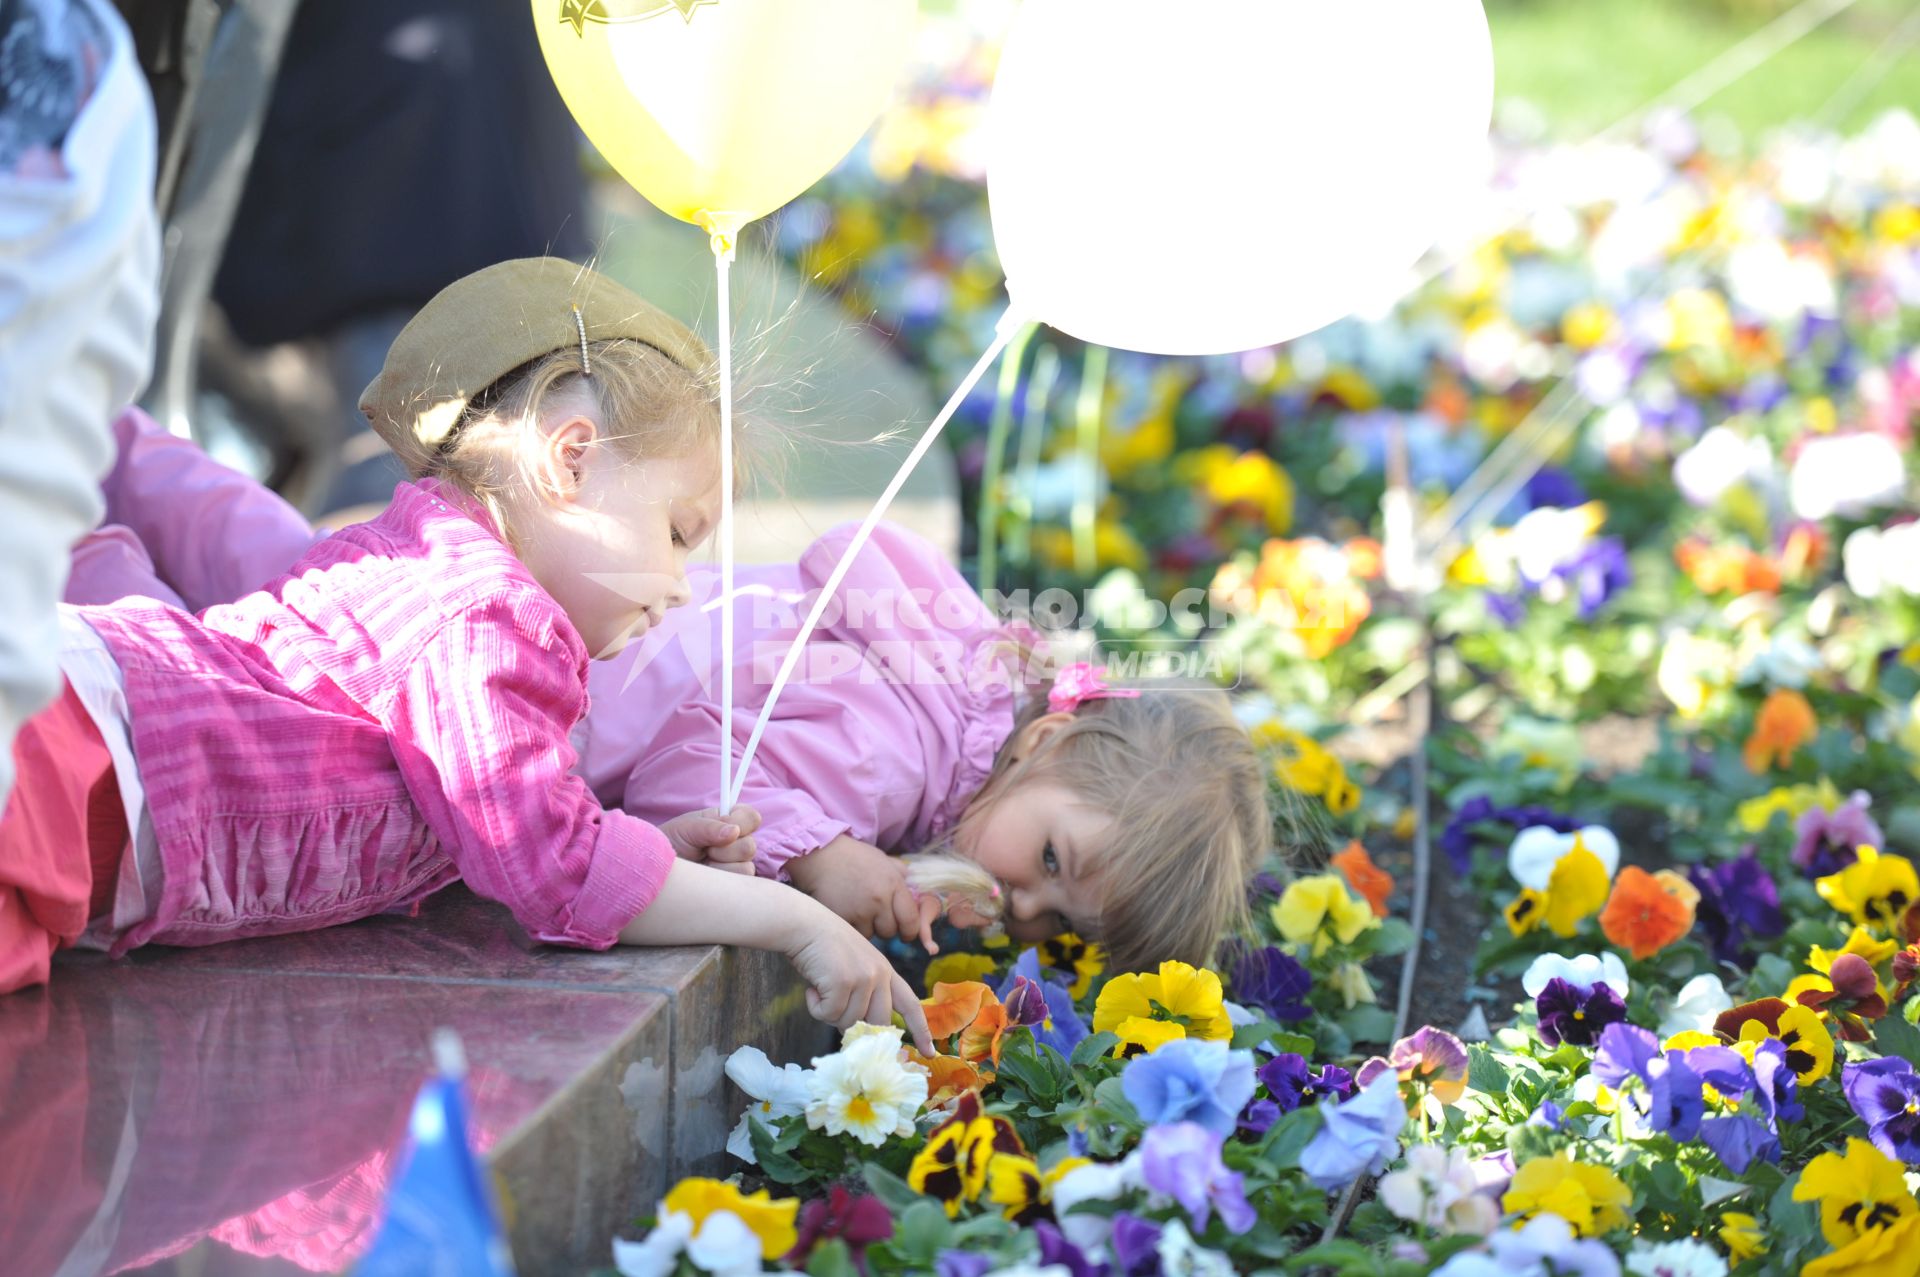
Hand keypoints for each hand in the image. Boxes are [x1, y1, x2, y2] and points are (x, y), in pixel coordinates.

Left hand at [661, 805, 761, 875]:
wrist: (657, 870)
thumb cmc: (670, 842)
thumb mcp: (686, 828)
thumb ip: (710, 827)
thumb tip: (735, 831)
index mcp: (728, 821)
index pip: (751, 817)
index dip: (743, 822)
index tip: (727, 829)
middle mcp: (736, 842)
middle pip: (751, 846)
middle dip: (725, 849)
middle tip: (705, 849)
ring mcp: (735, 864)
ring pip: (747, 866)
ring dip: (721, 866)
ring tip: (703, 864)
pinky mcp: (731, 885)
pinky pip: (739, 884)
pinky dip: (720, 881)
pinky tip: (707, 876)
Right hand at [784, 904, 933, 1054]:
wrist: (804, 924)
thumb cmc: (823, 947)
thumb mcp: (854, 967)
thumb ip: (864, 994)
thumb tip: (860, 1030)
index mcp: (885, 971)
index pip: (910, 1004)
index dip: (920, 1029)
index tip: (929, 1052)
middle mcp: (880, 975)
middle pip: (878, 1023)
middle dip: (858, 1029)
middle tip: (834, 1014)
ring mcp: (864, 978)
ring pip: (849, 1022)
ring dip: (829, 1012)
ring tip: (820, 988)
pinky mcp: (844, 982)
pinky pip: (829, 1014)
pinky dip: (816, 1007)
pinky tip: (812, 987)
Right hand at [786, 835, 935, 953]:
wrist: (821, 855)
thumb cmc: (854, 857)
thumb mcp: (884, 860)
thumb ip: (902, 877)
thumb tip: (921, 896)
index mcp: (894, 884)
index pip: (911, 920)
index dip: (910, 930)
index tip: (905, 932)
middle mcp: (880, 898)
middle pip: (891, 932)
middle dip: (886, 928)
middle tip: (876, 917)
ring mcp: (860, 910)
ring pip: (872, 936)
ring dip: (867, 929)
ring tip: (858, 912)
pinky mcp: (842, 918)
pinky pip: (853, 935)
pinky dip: (851, 929)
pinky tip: (846, 914)